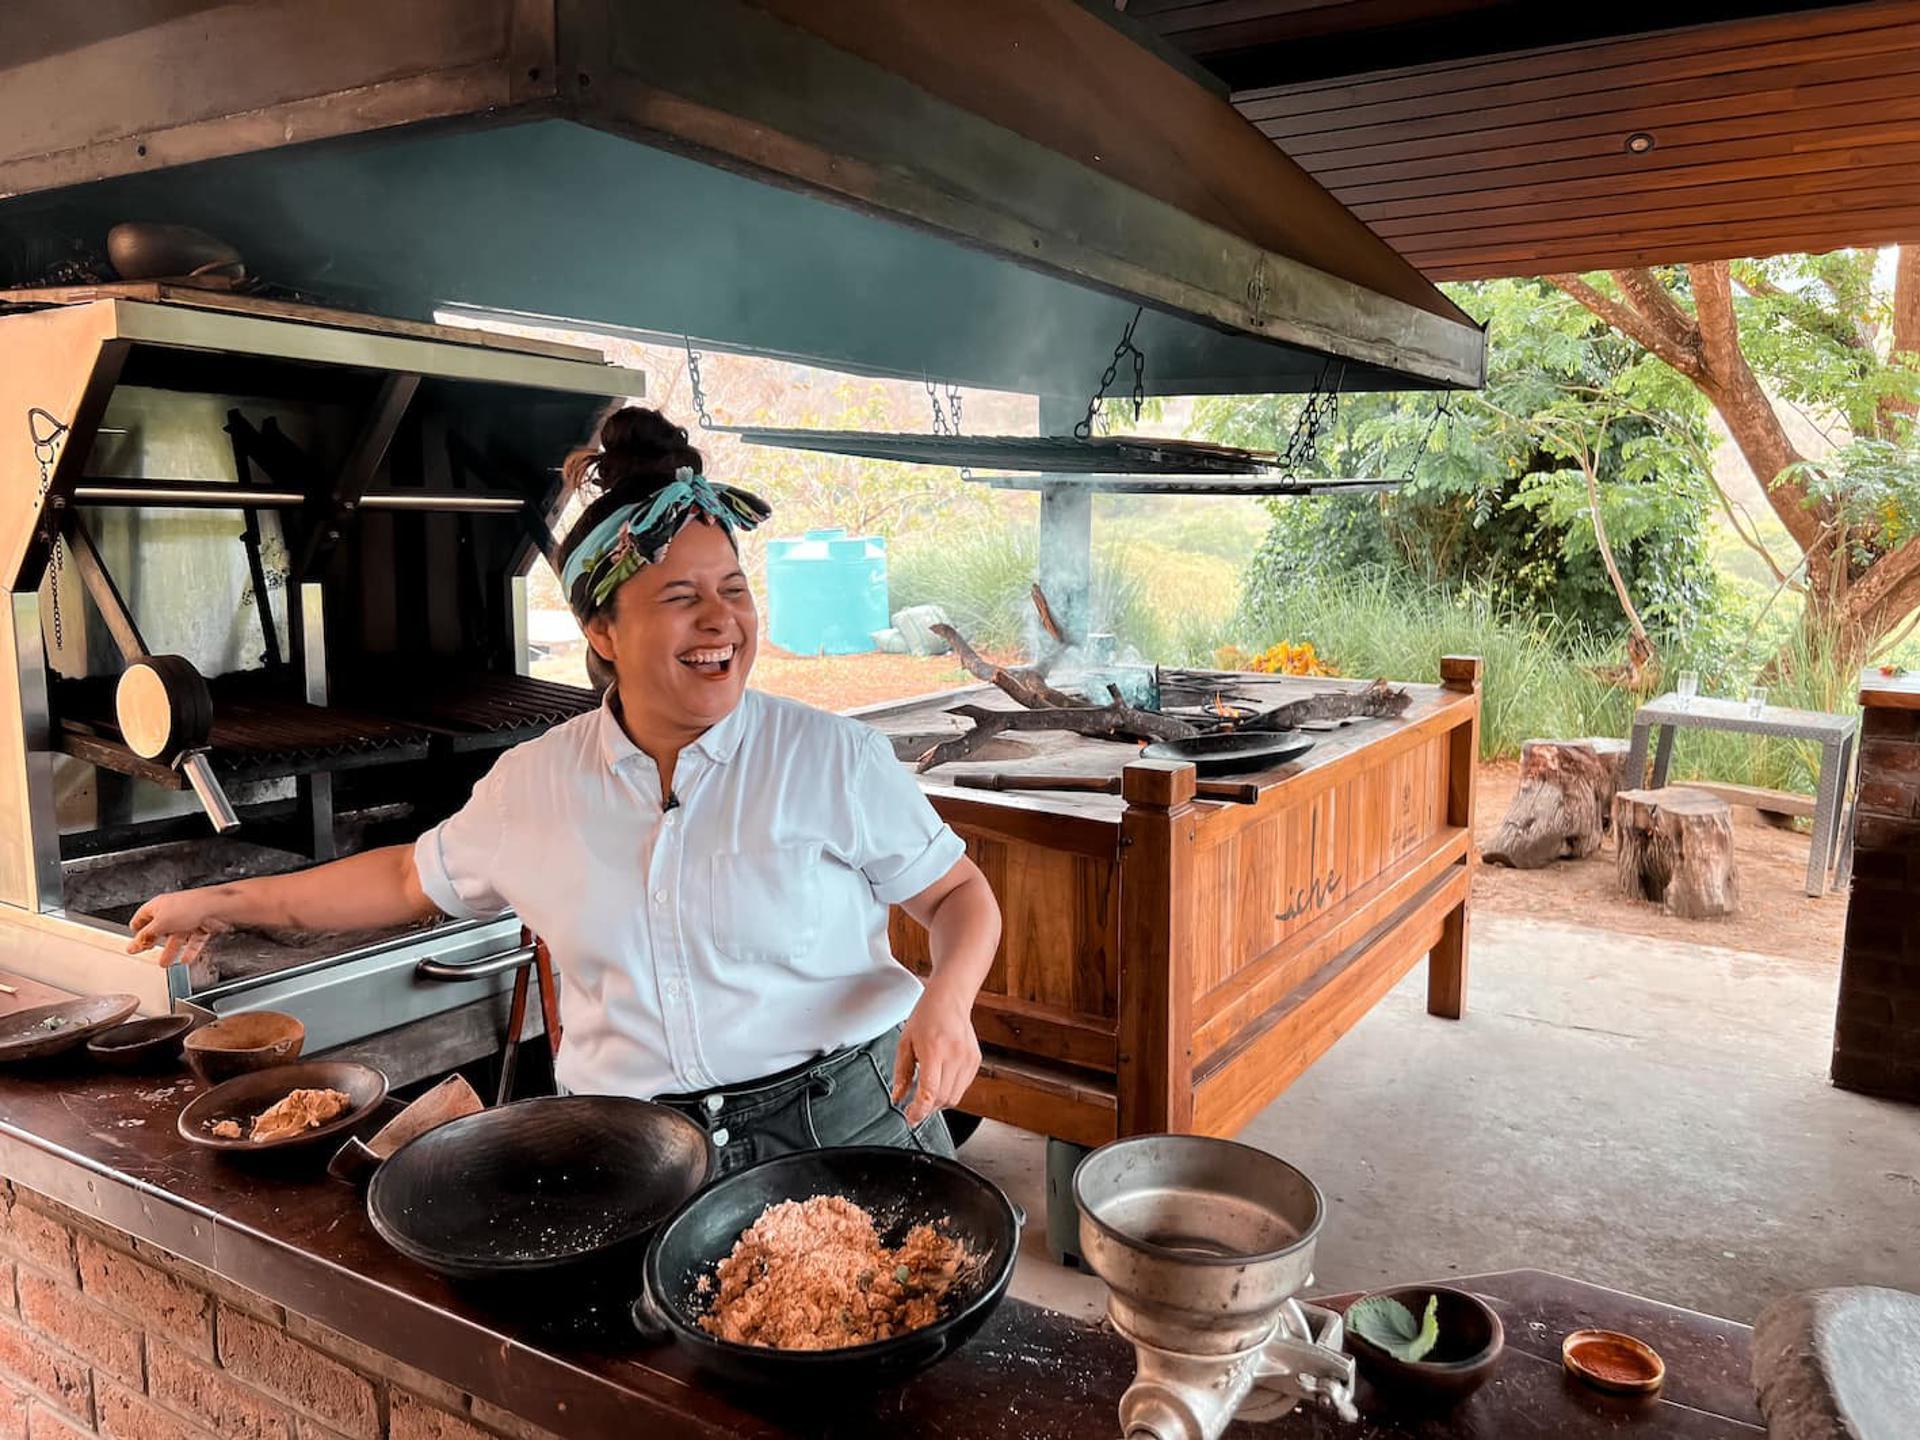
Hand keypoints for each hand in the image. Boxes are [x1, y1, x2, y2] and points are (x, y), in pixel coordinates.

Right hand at [126, 889, 235, 963]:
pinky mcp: (202, 926)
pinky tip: (185, 960)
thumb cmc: (188, 907)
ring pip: (176, 938)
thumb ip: (146, 936)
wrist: (216, 907)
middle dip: (153, 942)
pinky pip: (193, 941)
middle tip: (146, 951)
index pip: (142, 917)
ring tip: (165, 963)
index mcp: (159, 906)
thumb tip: (134, 945)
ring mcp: (188, 918)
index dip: (137, 929)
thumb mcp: (160, 924)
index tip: (133, 940)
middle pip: (160, 929)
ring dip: (170, 951)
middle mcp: (173, 911)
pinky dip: (189, 951)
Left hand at [891, 982, 981, 1127]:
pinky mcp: (975, 1061)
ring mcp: (968, 1059)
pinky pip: (963, 1088)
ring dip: (939, 1101)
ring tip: (928, 1091)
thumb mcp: (905, 1043)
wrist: (950, 999)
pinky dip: (950, 1091)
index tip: (911, 1118)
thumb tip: (897, 1098)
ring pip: (954, 1097)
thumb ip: (901, 1074)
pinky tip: (941, 1080)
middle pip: (942, 1099)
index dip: (919, 1111)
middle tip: (915, 1105)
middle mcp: (954, 1056)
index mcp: (934, 1050)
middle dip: (927, 1108)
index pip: (929, 1092)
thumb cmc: (926, 1016)